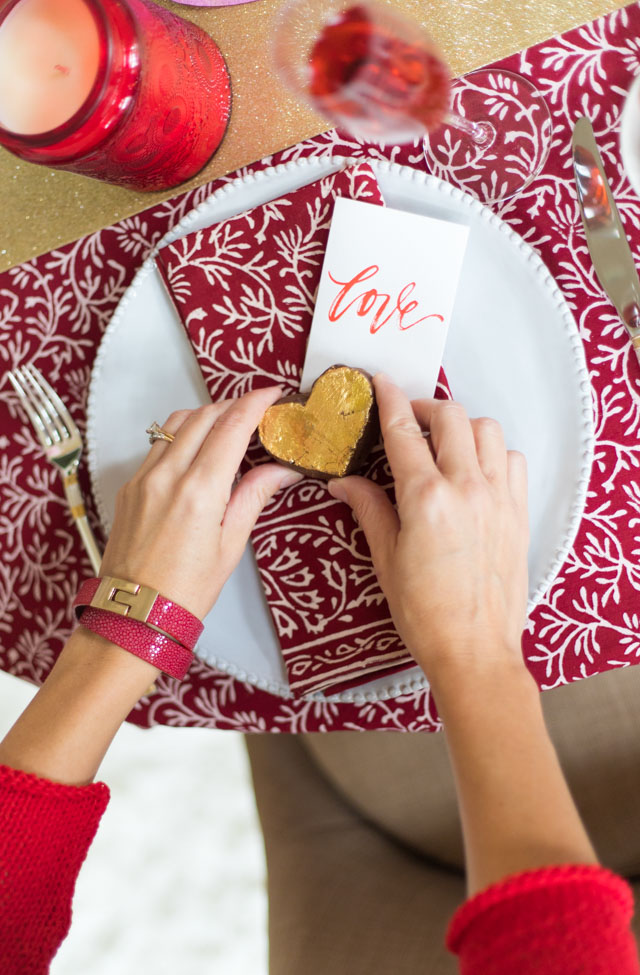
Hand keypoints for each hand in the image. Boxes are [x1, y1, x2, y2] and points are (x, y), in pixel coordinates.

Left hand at [101, 387, 301, 619]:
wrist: (134, 614)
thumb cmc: (186, 590)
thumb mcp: (231, 544)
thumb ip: (254, 496)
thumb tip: (282, 469)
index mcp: (199, 491)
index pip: (231, 427)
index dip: (255, 403)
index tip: (273, 393)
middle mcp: (167, 476)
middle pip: (203, 416)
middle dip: (233, 405)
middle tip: (256, 410)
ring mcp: (143, 478)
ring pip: (175, 424)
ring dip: (205, 415)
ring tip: (227, 426)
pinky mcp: (129, 486)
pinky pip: (157, 445)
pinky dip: (181, 436)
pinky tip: (197, 452)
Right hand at [327, 375, 528, 683]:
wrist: (474, 650)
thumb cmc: (424, 613)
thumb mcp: (386, 560)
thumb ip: (368, 509)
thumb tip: (343, 481)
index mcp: (426, 499)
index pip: (403, 432)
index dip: (389, 399)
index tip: (380, 381)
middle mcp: (467, 488)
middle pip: (450, 416)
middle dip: (425, 407)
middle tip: (407, 419)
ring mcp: (499, 498)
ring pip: (487, 430)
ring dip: (461, 426)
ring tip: (443, 443)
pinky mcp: (518, 512)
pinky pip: (512, 459)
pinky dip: (493, 452)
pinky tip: (475, 470)